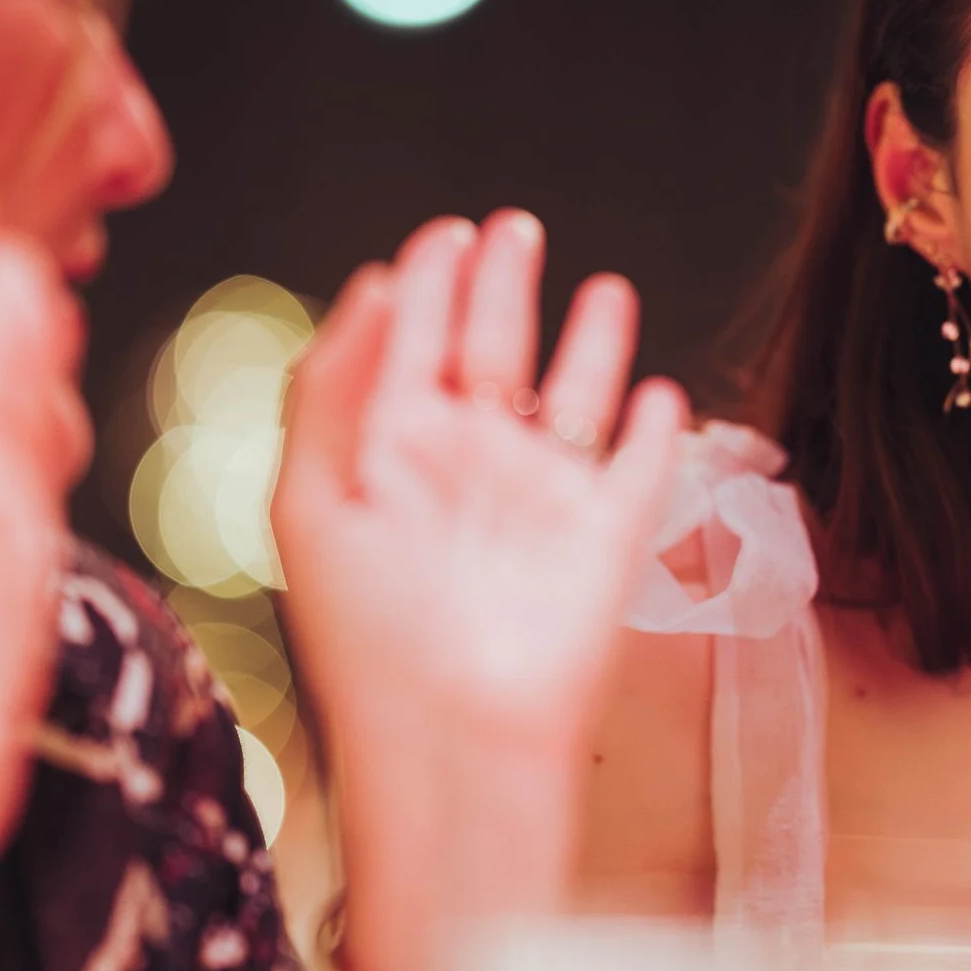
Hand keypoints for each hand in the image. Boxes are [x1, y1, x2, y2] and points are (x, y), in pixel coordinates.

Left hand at [272, 211, 685, 970]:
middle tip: (509, 228)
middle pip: (489, 352)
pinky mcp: (611, 533)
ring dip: (589, 341)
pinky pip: (640, 466)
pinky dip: (655, 428)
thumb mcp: (312, 499)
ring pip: (573, 398)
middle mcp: (467, 468)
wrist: (463, 741)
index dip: (419, 285)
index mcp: (389, 455)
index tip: (436, 236)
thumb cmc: (373, 640)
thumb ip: (331, 390)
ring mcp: (543, 498)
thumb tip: (364, 292)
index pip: (403, 346)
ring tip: (602, 286)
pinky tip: (658, 393)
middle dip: (499, 286)